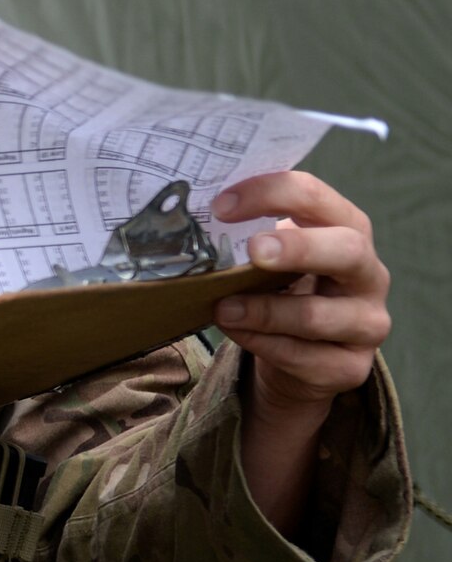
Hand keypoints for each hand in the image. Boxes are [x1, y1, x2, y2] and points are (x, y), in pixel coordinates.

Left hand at [213, 172, 390, 411]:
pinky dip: (261, 343)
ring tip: (222, 307)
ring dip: (262, 310)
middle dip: (297, 248)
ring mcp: (367, 323)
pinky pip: (302, 356)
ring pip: (317, 315)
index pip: (316, 197)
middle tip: (253, 250)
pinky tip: (236, 331)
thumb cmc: (282, 291)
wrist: (301, 357)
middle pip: (347, 249)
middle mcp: (369, 274)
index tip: (222, 206)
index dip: (270, 193)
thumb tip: (192, 224)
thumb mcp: (271, 259)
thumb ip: (249, 238)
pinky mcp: (350, 368)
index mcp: (347, 230)